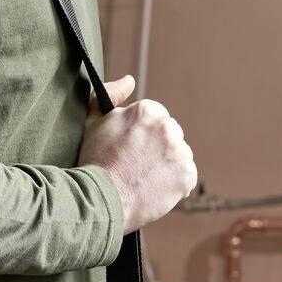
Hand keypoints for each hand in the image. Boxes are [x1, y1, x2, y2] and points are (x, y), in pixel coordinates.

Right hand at [77, 73, 197, 235]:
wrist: (100, 200)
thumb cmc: (94, 161)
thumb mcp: (94, 121)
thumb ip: (111, 94)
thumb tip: (129, 80)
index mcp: (147, 110)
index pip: (156, 118)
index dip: (142, 135)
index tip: (130, 149)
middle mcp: (167, 127)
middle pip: (171, 135)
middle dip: (158, 147)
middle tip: (137, 166)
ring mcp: (179, 152)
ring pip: (179, 155)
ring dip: (168, 164)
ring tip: (144, 179)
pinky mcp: (187, 175)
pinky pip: (186, 176)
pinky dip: (175, 183)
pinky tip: (154, 188)